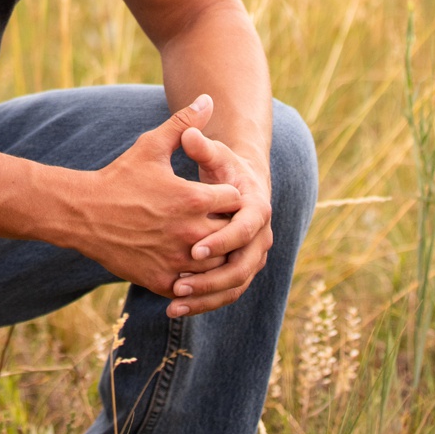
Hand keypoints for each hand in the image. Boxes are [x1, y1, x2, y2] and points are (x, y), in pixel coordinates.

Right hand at [71, 95, 244, 301]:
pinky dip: (192, 274)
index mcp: (193, 199)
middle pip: (231, 232)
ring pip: (217, 262)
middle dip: (222, 224)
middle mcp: (191, 232)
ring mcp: (178, 259)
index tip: (210, 193)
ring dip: (212, 251)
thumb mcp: (150, 147)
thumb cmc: (118, 177)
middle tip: (204, 217)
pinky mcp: (165, 280)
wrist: (80, 213)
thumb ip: (184, 124)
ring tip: (195, 237)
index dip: (224, 195)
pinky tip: (178, 257)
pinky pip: (193, 283)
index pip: (234, 200)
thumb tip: (208, 100)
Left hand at [164, 121, 274, 316]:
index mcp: (256, 209)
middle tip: (179, 283)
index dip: (221, 240)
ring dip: (206, 296)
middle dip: (211, 278)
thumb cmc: (221, 166)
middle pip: (242, 266)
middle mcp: (260, 237)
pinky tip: (174, 306)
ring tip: (174, 299)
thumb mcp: (213, 153)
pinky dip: (204, 302)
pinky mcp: (239, 269)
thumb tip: (191, 127)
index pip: (244, 229)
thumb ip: (202, 144)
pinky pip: (225, 292)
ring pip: (234, 285)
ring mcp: (251, 256)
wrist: (238, 184)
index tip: (194, 249)